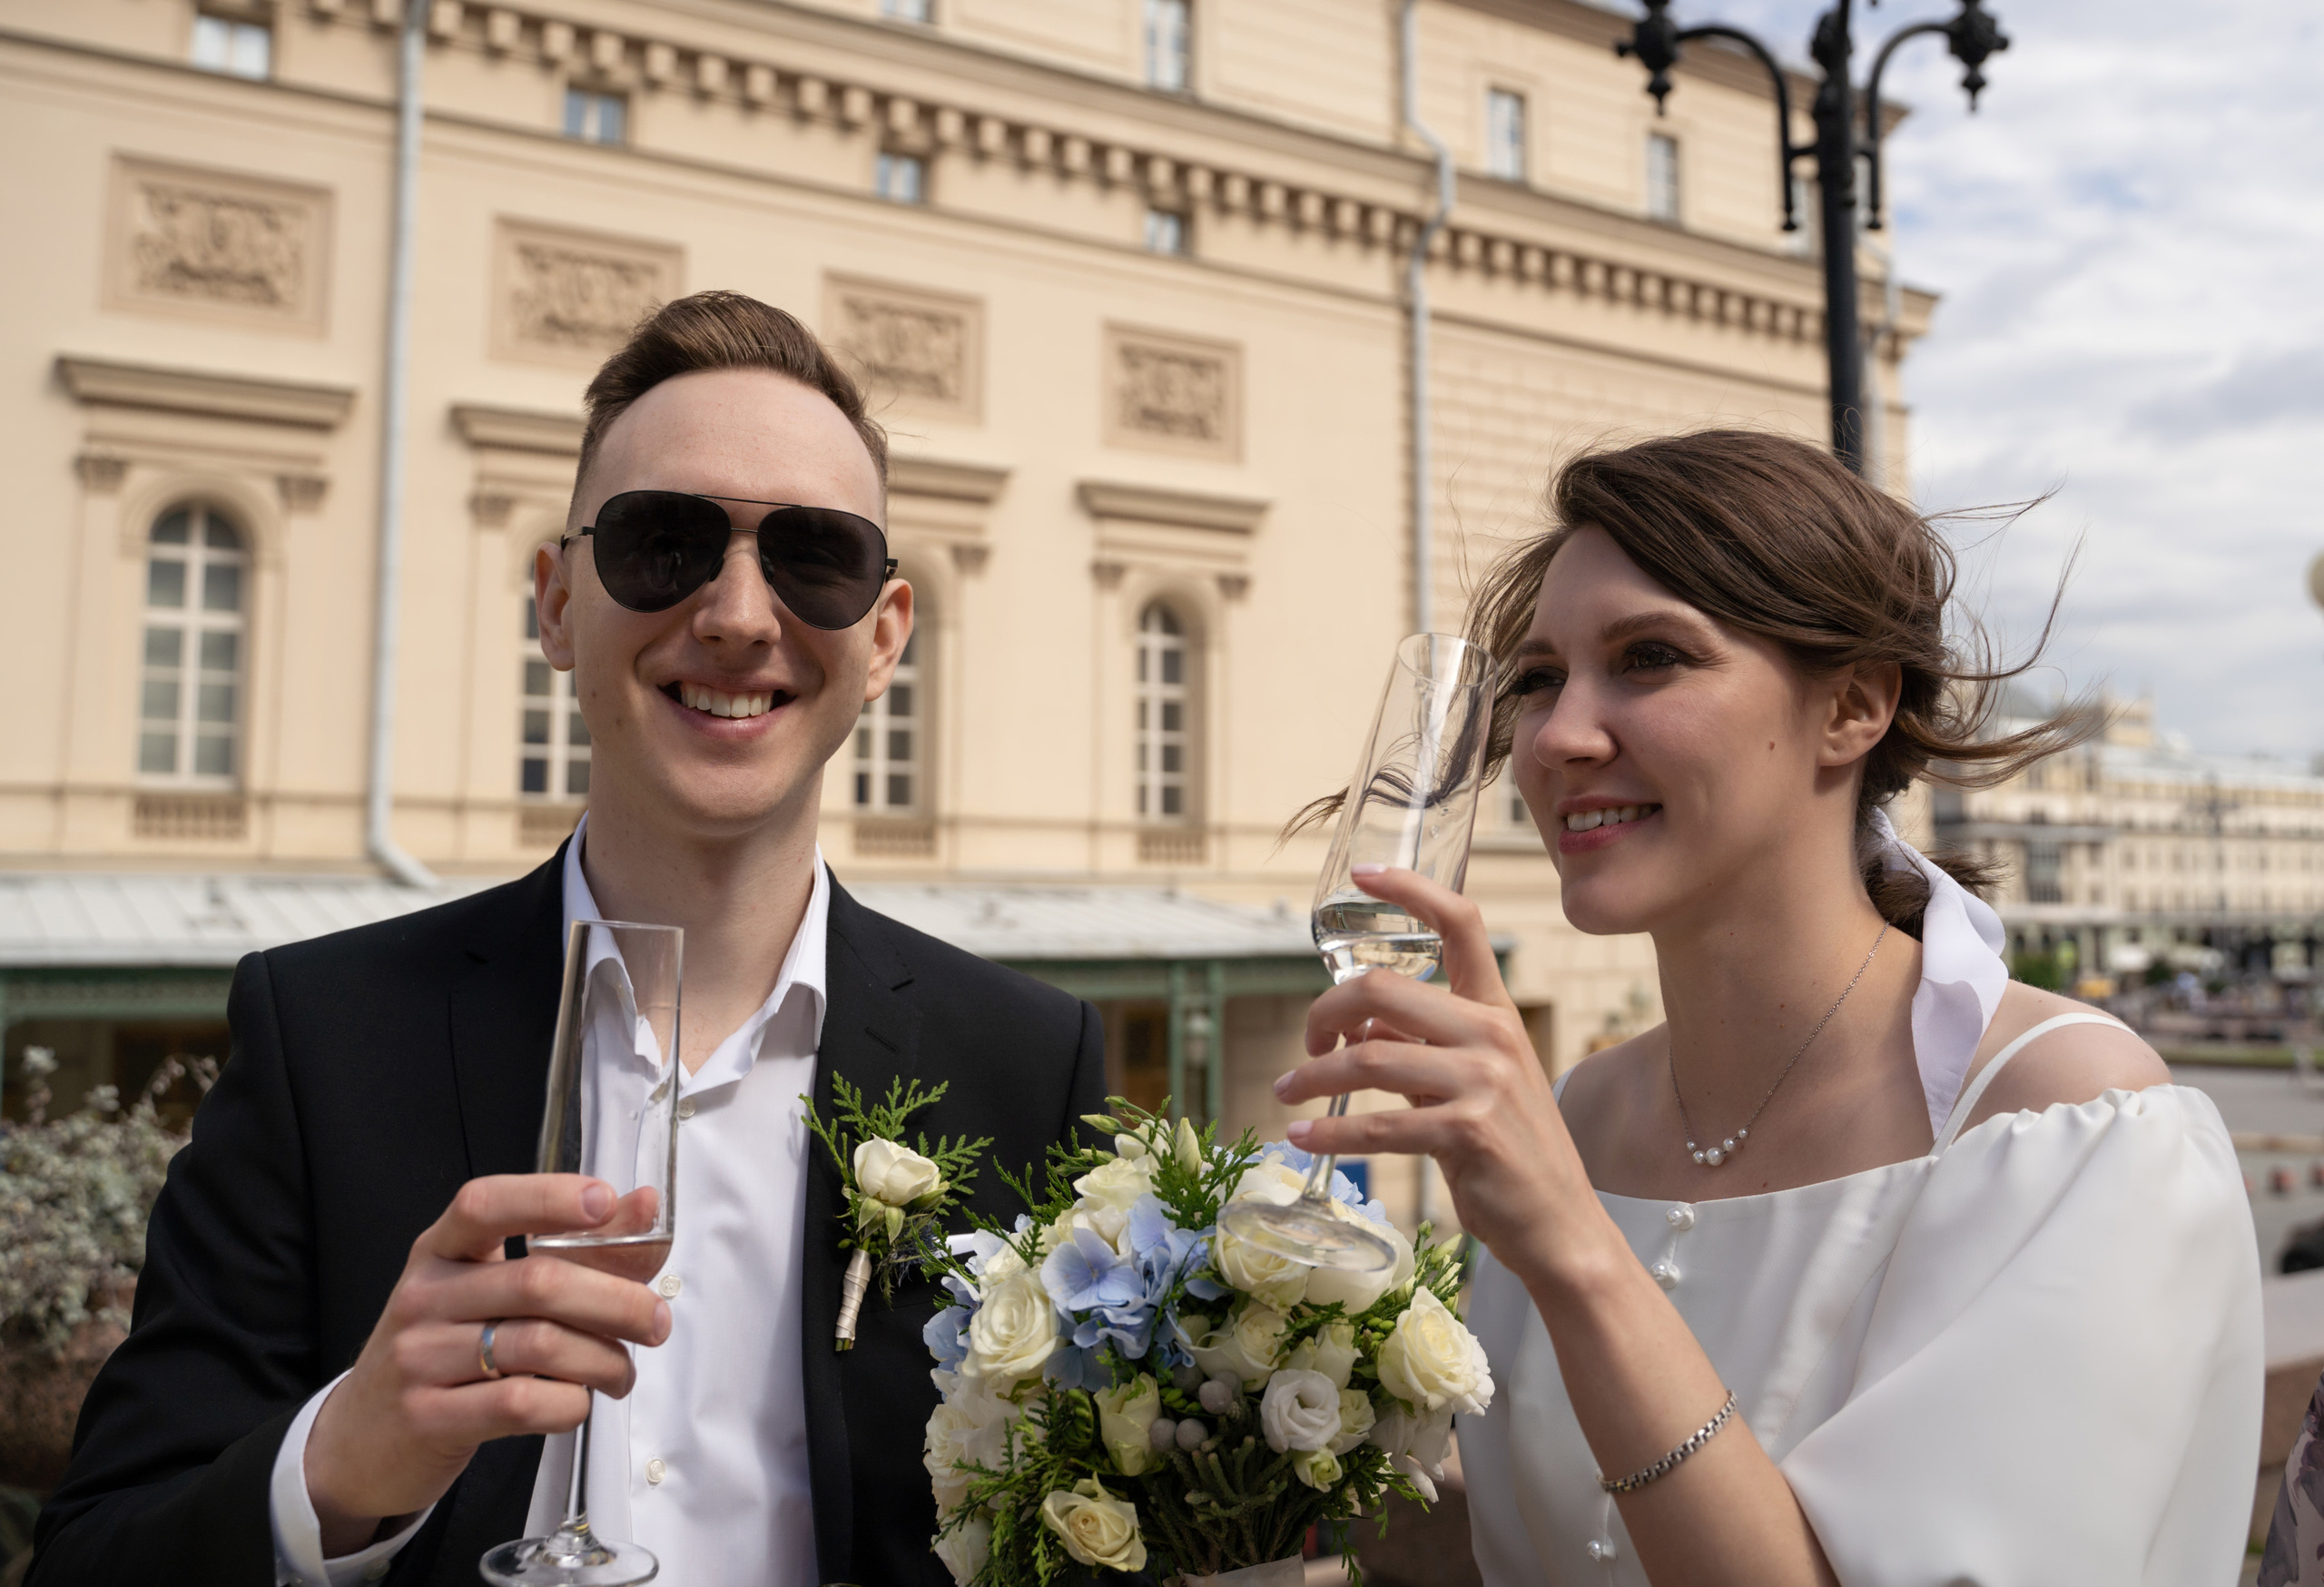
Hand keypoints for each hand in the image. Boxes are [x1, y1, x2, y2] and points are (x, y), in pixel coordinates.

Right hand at [304, 1174, 671, 1555]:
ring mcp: (419, 1357)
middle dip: (619, 1301)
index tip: (605, 1202)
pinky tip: (577, 1401)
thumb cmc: (444, 1351)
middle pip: (539, 1282)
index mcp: (440, 1251)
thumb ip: (575, 1249)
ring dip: (605, 1360)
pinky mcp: (428, 1417)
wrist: (361, 1441)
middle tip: (655, 1321)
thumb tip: (644, 1204)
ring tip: (621, 1372)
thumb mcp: (490, 1289)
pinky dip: (570, 1403)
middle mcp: (424, 1296)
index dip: (549, 1197)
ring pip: (541, 1344)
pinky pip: (522, 1403)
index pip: (486, 1204)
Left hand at [1276, 866, 1599, 1281]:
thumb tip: (1357, 1025)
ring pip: (1369, 1056)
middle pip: (1383, 988)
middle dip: (1323, 1012)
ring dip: (1312, 1077)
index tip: (1364, 874)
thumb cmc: (1510, 1154)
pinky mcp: (1468, 1132)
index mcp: (1496, 1012)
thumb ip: (1418, 1048)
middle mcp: (1493, 1035)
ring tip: (1286, 1093)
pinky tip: (1304, 1137)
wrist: (1560, 1226)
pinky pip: (1378, 1123)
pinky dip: (1330, 1131)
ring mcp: (1484, 1082)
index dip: (1411, 889)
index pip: (1461, 925)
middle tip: (1304, 1046)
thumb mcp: (1471, 1085)